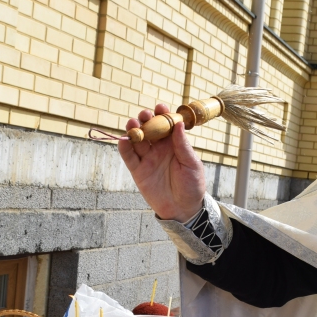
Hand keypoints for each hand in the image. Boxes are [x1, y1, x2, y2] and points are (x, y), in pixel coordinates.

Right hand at [118, 104, 206, 222]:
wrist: (183, 209)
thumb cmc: (192, 185)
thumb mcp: (191, 163)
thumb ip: (182, 145)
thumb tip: (178, 124)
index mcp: (174, 144)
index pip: (166, 125)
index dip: (163, 115)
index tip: (161, 107)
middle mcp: (159, 149)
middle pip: (149, 129)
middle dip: (145, 119)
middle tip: (145, 115)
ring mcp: (148, 159)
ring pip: (137, 140)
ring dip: (133, 129)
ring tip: (133, 124)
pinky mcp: (138, 171)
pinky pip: (129, 157)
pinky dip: (124, 148)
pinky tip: (123, 140)